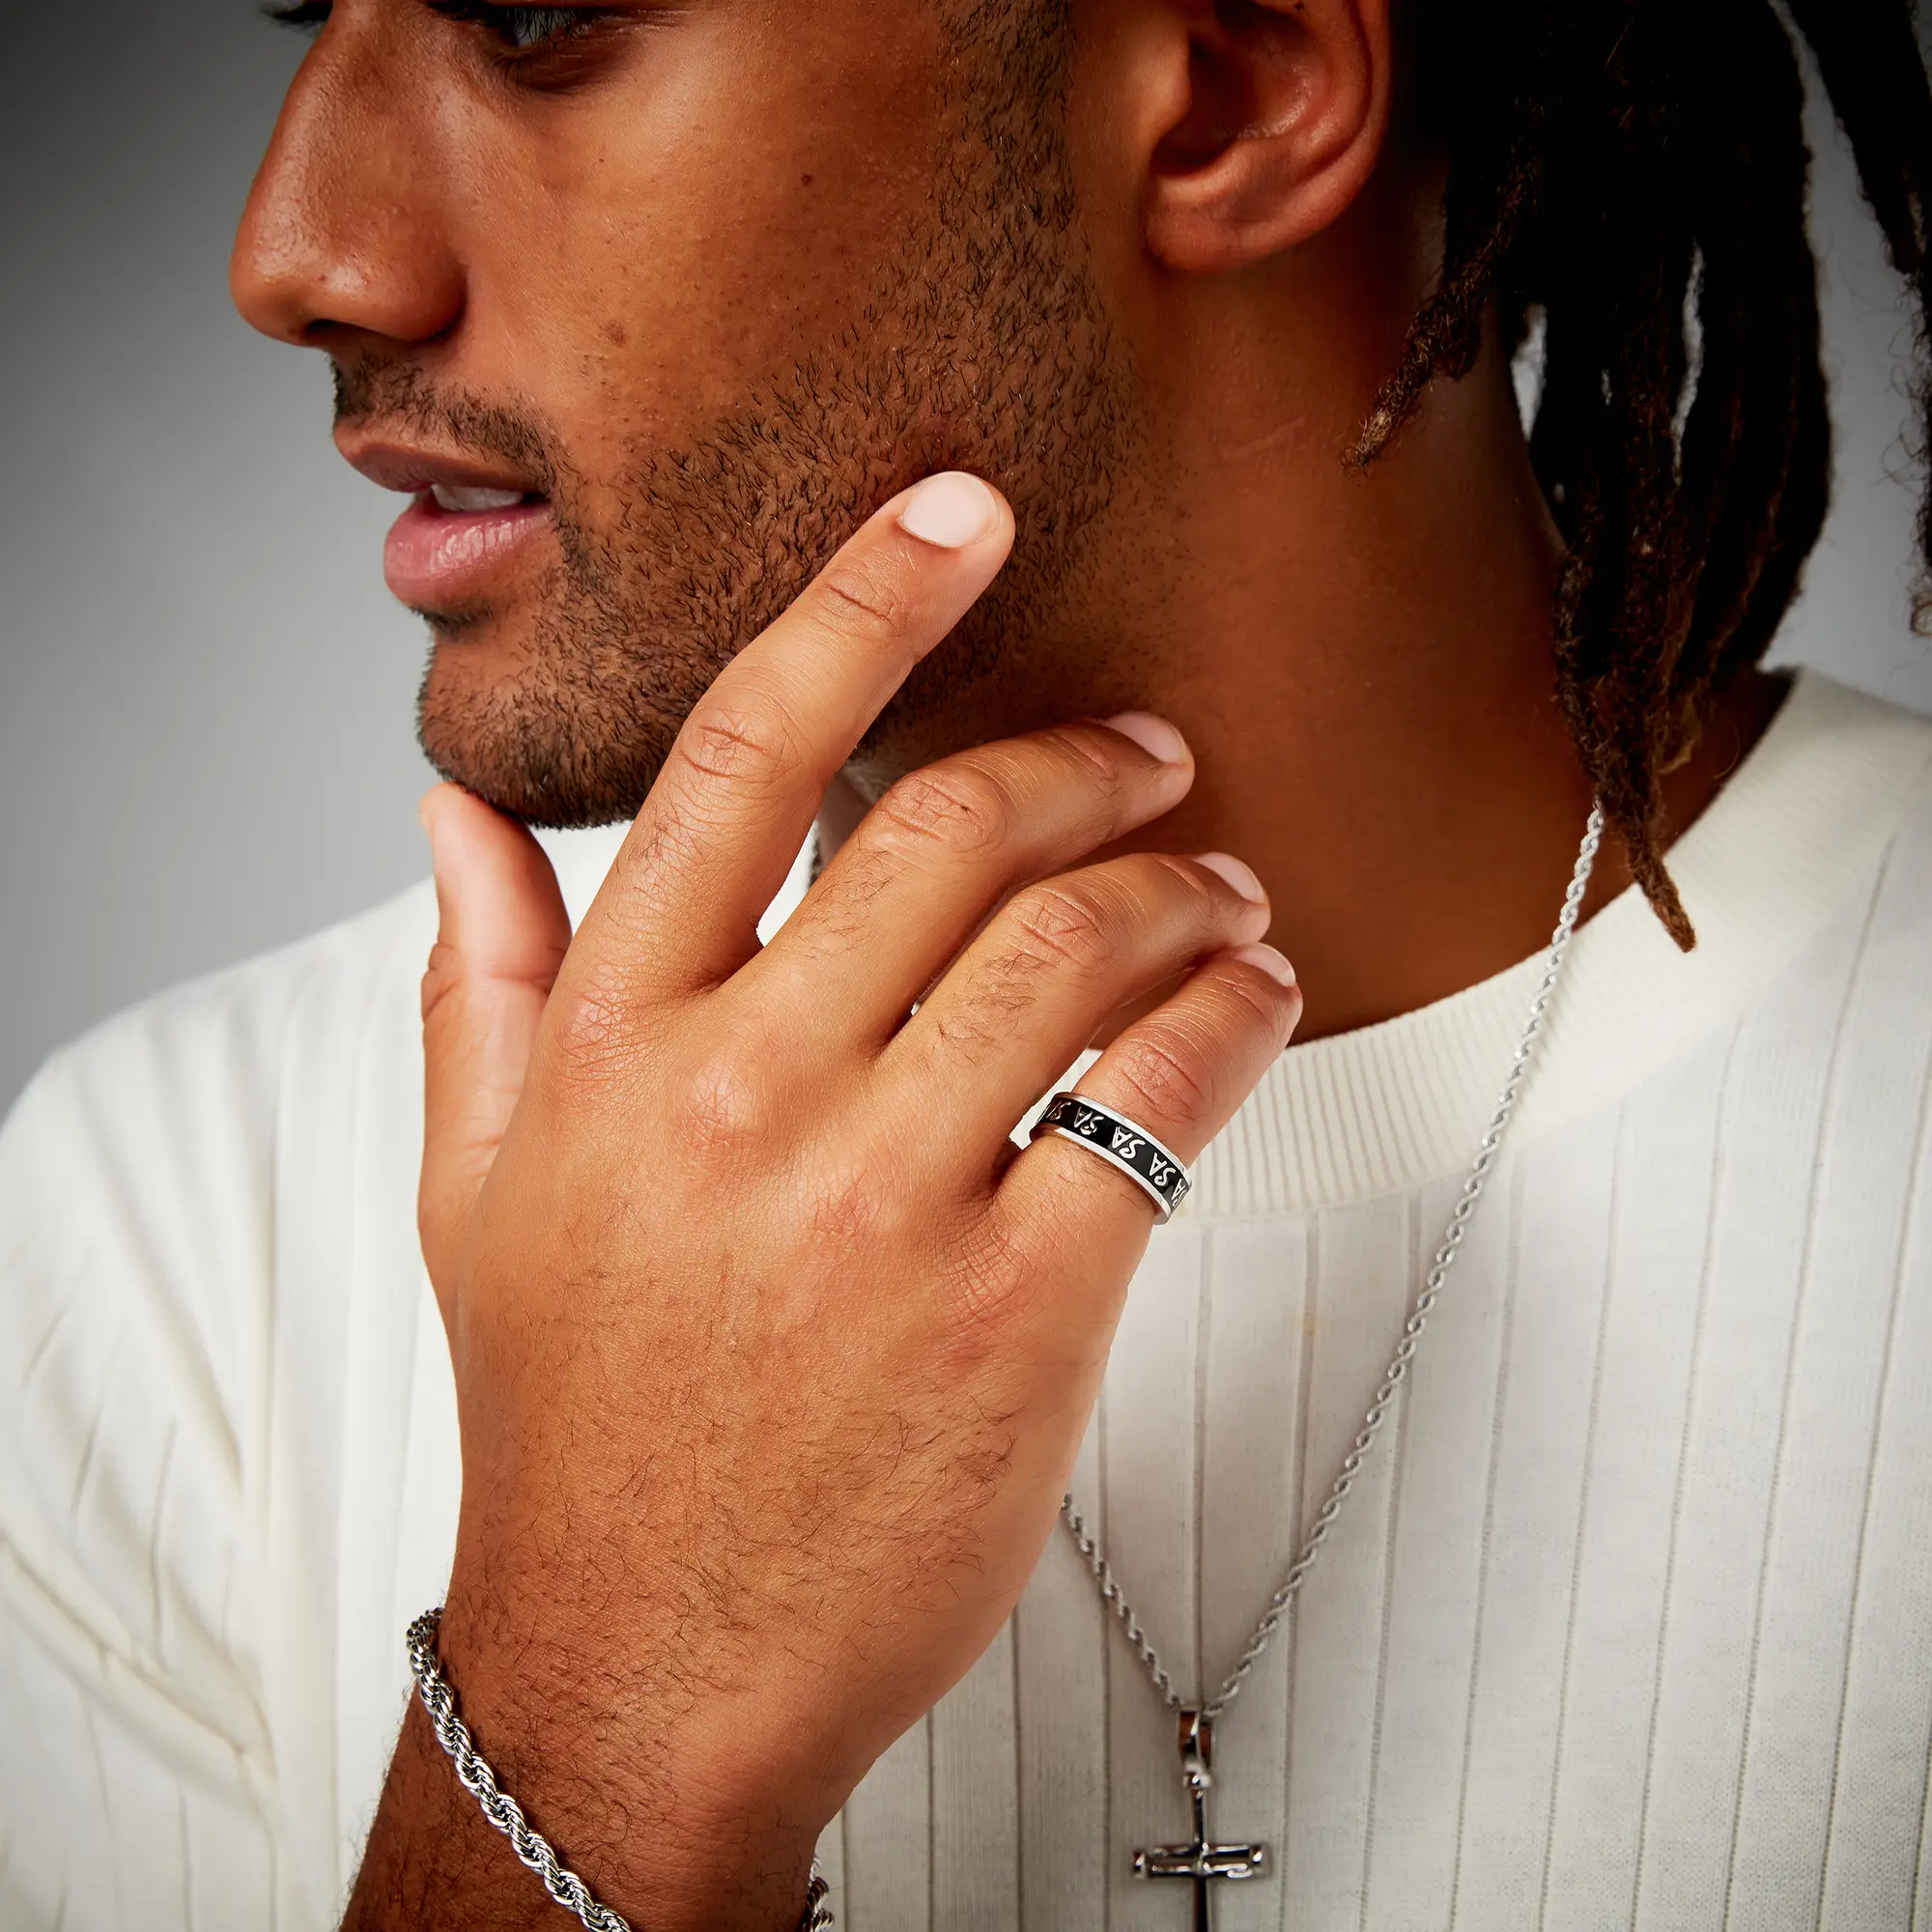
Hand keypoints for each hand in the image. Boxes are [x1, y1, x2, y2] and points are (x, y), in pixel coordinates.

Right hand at [353, 472, 1300, 1930]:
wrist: (641, 1663)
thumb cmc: (574, 1420)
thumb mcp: (473, 1188)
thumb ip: (479, 981)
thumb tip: (451, 817)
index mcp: (608, 1046)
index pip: (738, 758)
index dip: (859, 604)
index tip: (955, 511)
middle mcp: (738, 1097)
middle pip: (949, 832)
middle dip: (1082, 766)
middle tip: (1151, 757)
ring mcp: (878, 1205)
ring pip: (1074, 951)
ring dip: (1178, 889)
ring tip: (1217, 890)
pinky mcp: (1012, 1314)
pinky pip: (1160, 1106)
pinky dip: (1232, 1021)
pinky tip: (1252, 996)